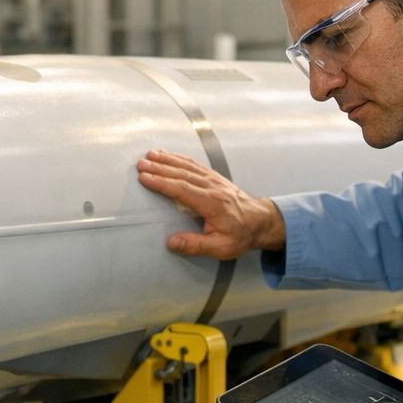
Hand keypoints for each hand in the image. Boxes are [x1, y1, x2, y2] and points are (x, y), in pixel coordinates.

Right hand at [136, 149, 285, 259]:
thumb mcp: (221, 248)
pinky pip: (194, 164)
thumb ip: (195, 245)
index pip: (183, 190)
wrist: (261, 222)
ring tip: (149, 155)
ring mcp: (214, 180)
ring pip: (187, 166)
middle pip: (182, 174)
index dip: (162, 183)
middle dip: (160, 168)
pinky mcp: (214, 177)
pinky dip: (179, 158)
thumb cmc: (241, 235)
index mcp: (212, 203)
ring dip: (167, 159)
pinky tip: (167, 155)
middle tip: (141, 164)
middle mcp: (212, 187)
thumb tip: (171, 243)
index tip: (145, 178)